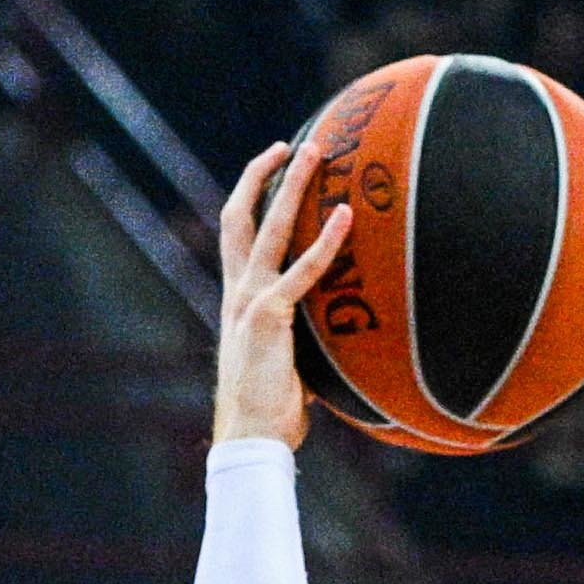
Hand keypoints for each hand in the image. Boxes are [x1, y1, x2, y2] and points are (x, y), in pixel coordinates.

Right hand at [210, 135, 354, 451]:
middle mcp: (237, 292)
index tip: (274, 167)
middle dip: (264, 174)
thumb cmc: (273, 410)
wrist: (251, 439)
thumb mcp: (288, 361)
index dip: (252, 197)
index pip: (237, 234)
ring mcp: (249, 301)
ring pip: (269, 228)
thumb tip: (339, 335)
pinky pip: (301, 271)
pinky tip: (346, 217)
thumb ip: (304, 336)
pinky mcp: (269, 317)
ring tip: (317, 152)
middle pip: (241, 216)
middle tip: (293, 145)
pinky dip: (325, 242)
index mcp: (237, 299)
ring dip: (293, 185)